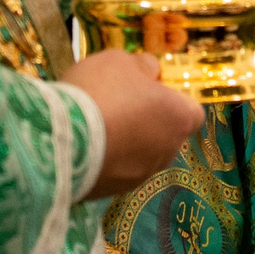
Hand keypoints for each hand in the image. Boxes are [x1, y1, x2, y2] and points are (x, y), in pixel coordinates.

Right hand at [68, 49, 203, 198]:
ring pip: (139, 153)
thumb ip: (142, 66)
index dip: (173, 98)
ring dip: (125, 141)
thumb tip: (150, 72)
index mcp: (179, 118)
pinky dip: (105, 158)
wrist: (62, 142)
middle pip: (164, 132)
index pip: (192, 111)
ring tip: (94, 124)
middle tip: (118, 103)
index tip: (149, 88)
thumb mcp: (121, 61)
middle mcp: (168, 152)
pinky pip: (115, 170)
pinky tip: (82, 144)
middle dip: (146, 119)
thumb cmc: (101, 93)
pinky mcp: (113, 192)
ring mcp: (141, 176)